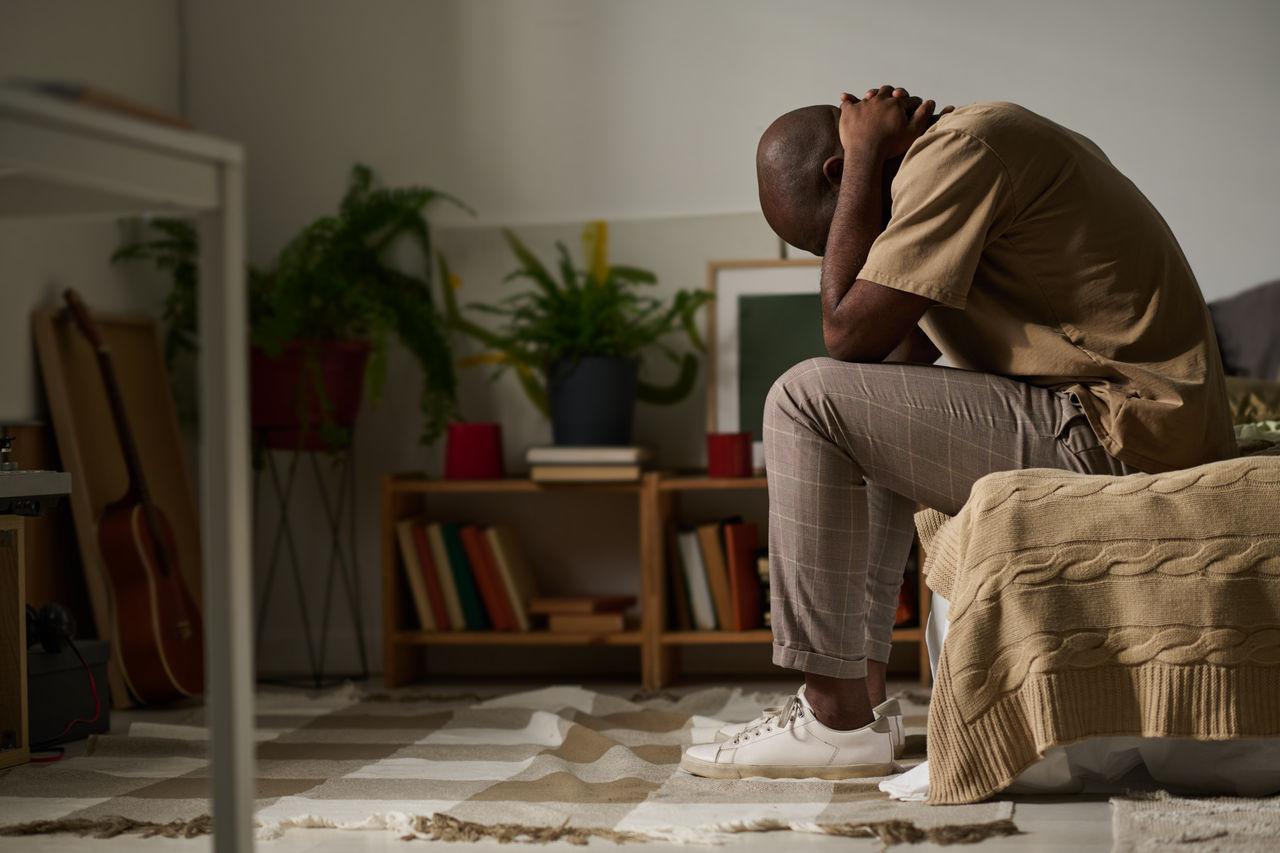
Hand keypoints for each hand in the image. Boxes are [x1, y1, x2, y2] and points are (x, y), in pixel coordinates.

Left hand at [837, 85, 953, 160]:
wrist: (866, 153)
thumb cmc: (891, 145)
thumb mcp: (912, 132)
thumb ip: (923, 115)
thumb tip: (931, 101)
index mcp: (896, 103)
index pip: (909, 99)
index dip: (914, 104)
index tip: (916, 108)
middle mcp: (880, 99)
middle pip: (888, 91)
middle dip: (892, 94)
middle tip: (894, 97)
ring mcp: (864, 104)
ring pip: (870, 95)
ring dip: (873, 94)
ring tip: (871, 97)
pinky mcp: (849, 112)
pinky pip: (847, 102)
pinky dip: (848, 100)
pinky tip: (845, 98)